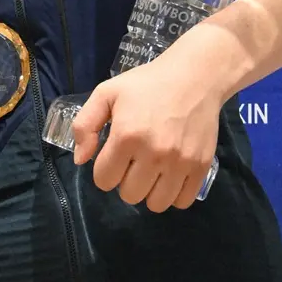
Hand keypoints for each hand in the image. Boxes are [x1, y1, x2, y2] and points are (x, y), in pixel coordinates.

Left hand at [72, 32, 224, 212]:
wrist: (194, 77)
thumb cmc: (147, 84)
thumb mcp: (106, 93)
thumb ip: (85, 125)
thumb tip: (80, 160)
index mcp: (126, 136)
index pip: (104, 180)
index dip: (104, 170)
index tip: (114, 156)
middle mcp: (153, 153)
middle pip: (129, 195)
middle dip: (126, 181)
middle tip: (134, 162)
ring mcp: (180, 162)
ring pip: (156, 204)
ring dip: (149, 191)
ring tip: (152, 172)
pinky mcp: (201, 166)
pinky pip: (183, 202)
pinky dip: (174, 195)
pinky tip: (170, 177)